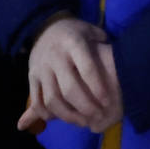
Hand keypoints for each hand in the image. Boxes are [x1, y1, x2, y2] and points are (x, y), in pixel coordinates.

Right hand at [18, 16, 119, 133]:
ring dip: (68, 115)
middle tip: (98, 116)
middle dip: (86, 107)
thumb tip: (118, 66)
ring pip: (52, 99)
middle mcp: (55, 55)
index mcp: (73, 42)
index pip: (87, 69)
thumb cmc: (76, 33)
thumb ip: (104, 48)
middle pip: (69, 88)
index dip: (98, 88)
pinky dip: (46, 113)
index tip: (108, 102)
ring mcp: (41, 67)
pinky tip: (59, 119)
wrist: (46, 26)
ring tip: (83, 122)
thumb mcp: (91, 32)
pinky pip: (36, 100)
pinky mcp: (31, 76)